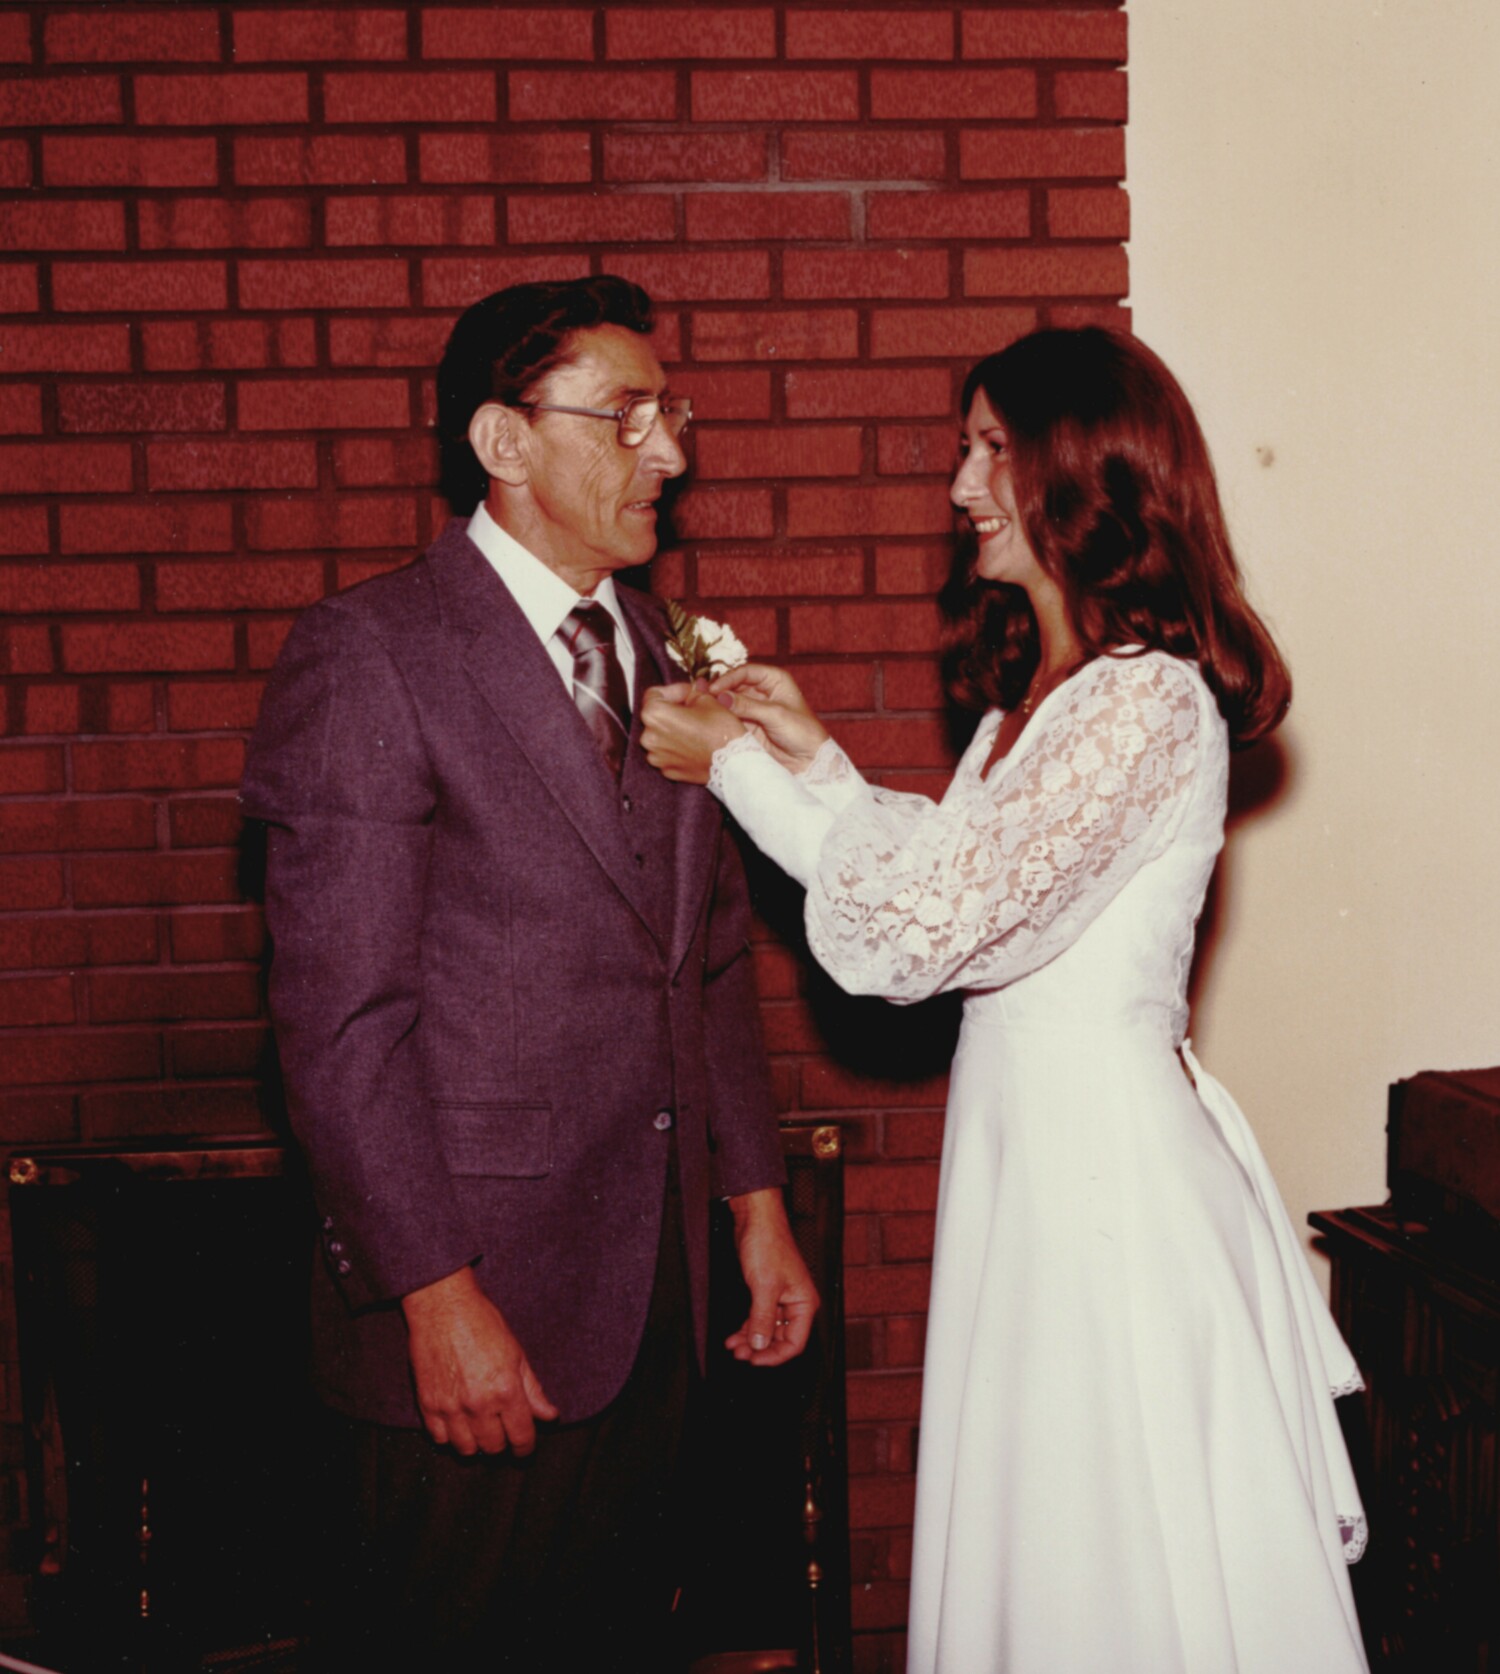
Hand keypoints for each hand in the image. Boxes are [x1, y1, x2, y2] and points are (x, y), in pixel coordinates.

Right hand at [402, 1266, 557, 1455]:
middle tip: (502, 1429)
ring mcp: (450, 1407)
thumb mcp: (516, 1354)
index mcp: (506, 1390)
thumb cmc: (482, 1323)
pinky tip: (457, 1421)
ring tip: (479, 1427)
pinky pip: (439, 1438)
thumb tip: (550, 1416)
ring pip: (466, 1449)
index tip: (524, 1446)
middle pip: (494, 1448)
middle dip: (502, 1442)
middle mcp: (479, 1404)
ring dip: (476, 1443)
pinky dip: (449, 1436)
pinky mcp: (427, 1405)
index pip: (521, 1437)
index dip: (526, 1447)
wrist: (443, 1307)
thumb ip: (533, 1390)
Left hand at [641, 682, 744, 784]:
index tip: (688, 692)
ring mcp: (656, 756)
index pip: (654, 694)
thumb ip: (692, 693)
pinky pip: (668, 754)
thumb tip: (691, 691)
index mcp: (654, 714)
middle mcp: (648, 737)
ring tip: (694, 728)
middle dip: (673, 710)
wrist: (734, 764)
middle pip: (656, 717)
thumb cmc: (720, 731)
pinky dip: (677, 748)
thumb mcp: (707, 700)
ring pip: (661, 736)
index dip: (673, 691)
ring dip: (674, 730)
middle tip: (693, 708)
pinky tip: (694, 745)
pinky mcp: (667, 770)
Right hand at [710, 664, 829, 772]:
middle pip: (734, 685)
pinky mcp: (748, 725)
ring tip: (705, 710)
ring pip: (730, 701)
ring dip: (718, 705)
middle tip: (704, 699)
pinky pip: (730, 718)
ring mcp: (753, 709)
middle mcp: (762, 691)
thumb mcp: (775, 715)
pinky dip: (721, 718)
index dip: (728, 678)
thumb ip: (747, 705)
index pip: (745, 672)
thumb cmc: (802, 733)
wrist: (808, 761)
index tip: (714, 689)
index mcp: (774, 680)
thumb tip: (720, 696)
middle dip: (720, 691)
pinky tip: (711, 721)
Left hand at [725, 1186, 818, 1365]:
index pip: (794, 1343)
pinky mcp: (767, 1292)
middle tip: (739, 1354)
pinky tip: (734, 1334)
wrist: (757, 1219)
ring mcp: (781, 1298)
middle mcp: (796, 1303)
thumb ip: (763, 1319)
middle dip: (759, 1348)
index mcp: (804, 1303)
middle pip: (780, 1339)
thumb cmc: (768, 1244)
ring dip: (751, 1339)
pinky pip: (760, 1318)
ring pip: (768, 1330)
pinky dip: (747, 1327)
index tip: (754, 1360)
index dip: (774, 1356)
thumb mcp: (764, 1287)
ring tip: (733, 1346)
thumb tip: (760, 1346)